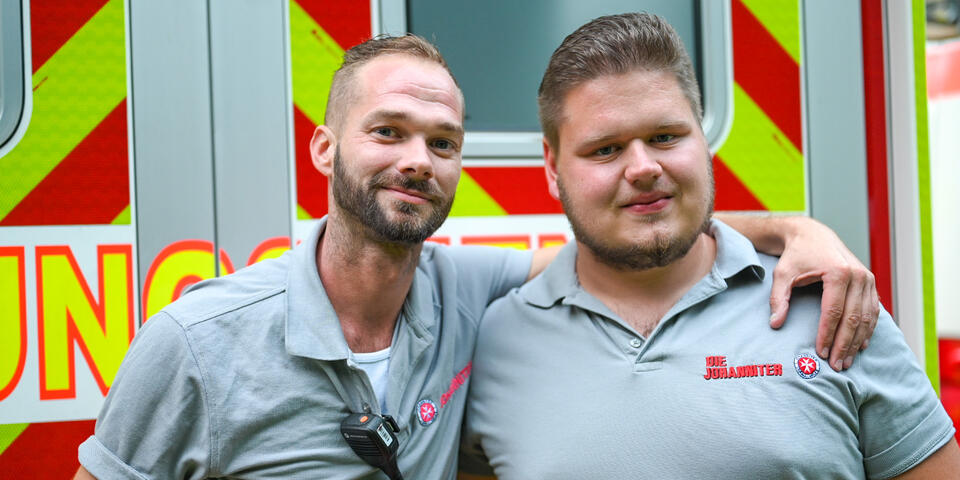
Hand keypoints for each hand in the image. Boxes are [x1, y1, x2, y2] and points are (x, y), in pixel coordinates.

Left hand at [769, 217, 879, 370]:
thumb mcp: (782, 274)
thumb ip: (778, 299)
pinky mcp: (871, 283)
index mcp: (838, 272)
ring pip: (866, 318)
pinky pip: (873, 311)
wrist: (813, 235)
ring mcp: (868, 279)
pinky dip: (868, 330)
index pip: (834, 311)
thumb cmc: (796, 255)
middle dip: (844, 344)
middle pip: (853, 318)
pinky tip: (860, 346)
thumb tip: (775, 324)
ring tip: (847, 362)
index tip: (821, 354)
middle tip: (837, 366)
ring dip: (857, 342)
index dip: (827, 334)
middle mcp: (858, 275)